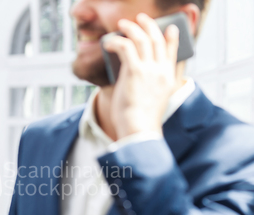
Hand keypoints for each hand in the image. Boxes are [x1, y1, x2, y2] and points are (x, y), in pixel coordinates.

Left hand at [103, 13, 179, 139]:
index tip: (169, 28)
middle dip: (149, 25)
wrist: (139, 129)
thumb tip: (130, 77)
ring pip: (142, 39)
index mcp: (169, 79)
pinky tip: (109, 43)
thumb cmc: (141, 121)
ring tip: (122, 24)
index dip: (172, 38)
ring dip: (131, 28)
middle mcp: (162, 71)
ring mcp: (150, 70)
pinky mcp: (135, 71)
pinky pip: (126, 47)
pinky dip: (117, 41)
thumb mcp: (152, 102)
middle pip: (158, 40)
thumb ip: (147, 87)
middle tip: (140, 19)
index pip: (173, 53)